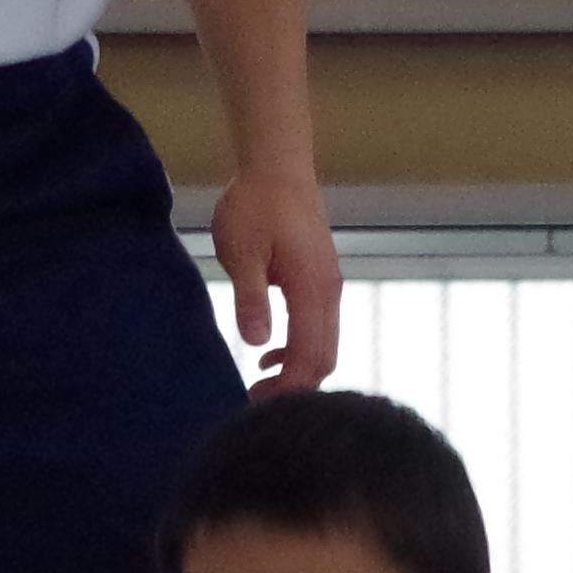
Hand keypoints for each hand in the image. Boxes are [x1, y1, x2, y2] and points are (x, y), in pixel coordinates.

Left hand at [210, 167, 341, 393]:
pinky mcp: (322, 280)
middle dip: (295, 387)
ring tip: (261, 383)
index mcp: (312, 289)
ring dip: (299, 369)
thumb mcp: (242, 253)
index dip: (287, 389)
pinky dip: (301, 349)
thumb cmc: (256, 205)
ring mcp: (329, 286)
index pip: (309, 357)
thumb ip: (250, 298)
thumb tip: (256, 342)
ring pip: (325, 345)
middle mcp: (329, 292)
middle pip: (324, 358)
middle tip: (254, 400)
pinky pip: (321, 327)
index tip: (257, 404)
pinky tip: (271, 352)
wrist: (278, 168)